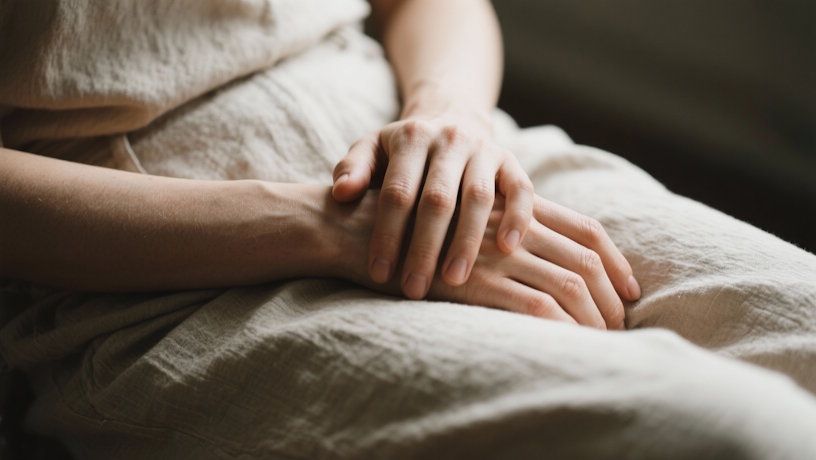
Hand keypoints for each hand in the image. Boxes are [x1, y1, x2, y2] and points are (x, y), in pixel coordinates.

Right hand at [326, 188, 641, 329]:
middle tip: (622, 326)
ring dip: (593, 317)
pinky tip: (568, 345)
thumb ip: (496, 234)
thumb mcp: (459, 224)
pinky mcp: (473, 280)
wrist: (356, 226)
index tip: (632, 290)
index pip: (586, 228)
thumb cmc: (407, 230)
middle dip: (612, 296)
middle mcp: (511, 224)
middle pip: (585, 259)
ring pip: (568, 284)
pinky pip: (533, 306)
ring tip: (602, 343)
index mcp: (514, 206)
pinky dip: (560, 329)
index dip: (616, 260)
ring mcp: (493, 251)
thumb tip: (536, 269)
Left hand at [332, 108, 533, 300]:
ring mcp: (484, 150)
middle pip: (438, 199)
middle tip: (414, 289)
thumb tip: (341, 194)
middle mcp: (449, 140)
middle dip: (425, 247)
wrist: (451, 118)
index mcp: (411, 137)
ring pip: (479, 197)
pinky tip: (507, 249)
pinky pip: (521, 189)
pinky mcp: (510, 161)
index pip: (397, 192)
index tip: (379, 273)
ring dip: (467, 241)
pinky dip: (517, 218)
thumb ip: (353, 168)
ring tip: (454, 280)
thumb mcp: (372, 148)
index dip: (388, 234)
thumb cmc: (403, 150)